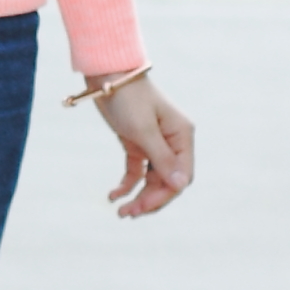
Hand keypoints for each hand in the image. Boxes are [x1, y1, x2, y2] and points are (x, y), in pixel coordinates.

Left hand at [93, 74, 192, 217]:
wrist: (107, 75)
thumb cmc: (129, 98)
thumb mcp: (144, 130)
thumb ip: (162, 159)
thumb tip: (180, 186)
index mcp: (182, 136)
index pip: (182, 176)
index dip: (165, 195)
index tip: (144, 207)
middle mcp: (172, 142)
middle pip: (167, 181)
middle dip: (150, 199)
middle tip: (128, 214)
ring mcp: (155, 143)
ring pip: (153, 179)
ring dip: (139, 196)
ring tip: (121, 212)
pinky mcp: (137, 143)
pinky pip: (137, 171)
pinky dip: (127, 184)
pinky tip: (113, 195)